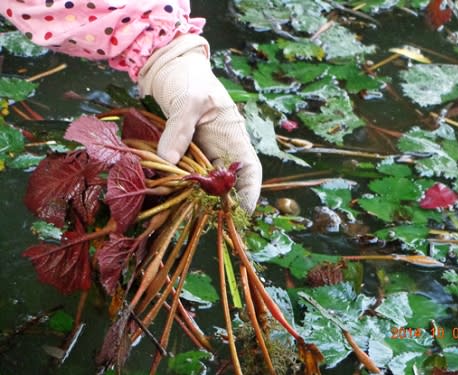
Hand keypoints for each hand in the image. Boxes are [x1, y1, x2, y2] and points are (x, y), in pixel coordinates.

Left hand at [138, 35, 261, 212]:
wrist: (172, 69)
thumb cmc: (190, 78)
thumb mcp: (188, 101)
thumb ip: (180, 130)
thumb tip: (168, 160)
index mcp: (233, 137)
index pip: (249, 171)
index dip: (249, 193)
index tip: (242, 213)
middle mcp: (222, 148)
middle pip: (227, 183)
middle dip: (219, 203)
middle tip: (204, 220)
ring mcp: (204, 152)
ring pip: (205, 182)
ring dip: (197, 197)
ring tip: (185, 213)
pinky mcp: (187, 152)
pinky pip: (187, 174)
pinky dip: (180, 185)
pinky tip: (169, 194)